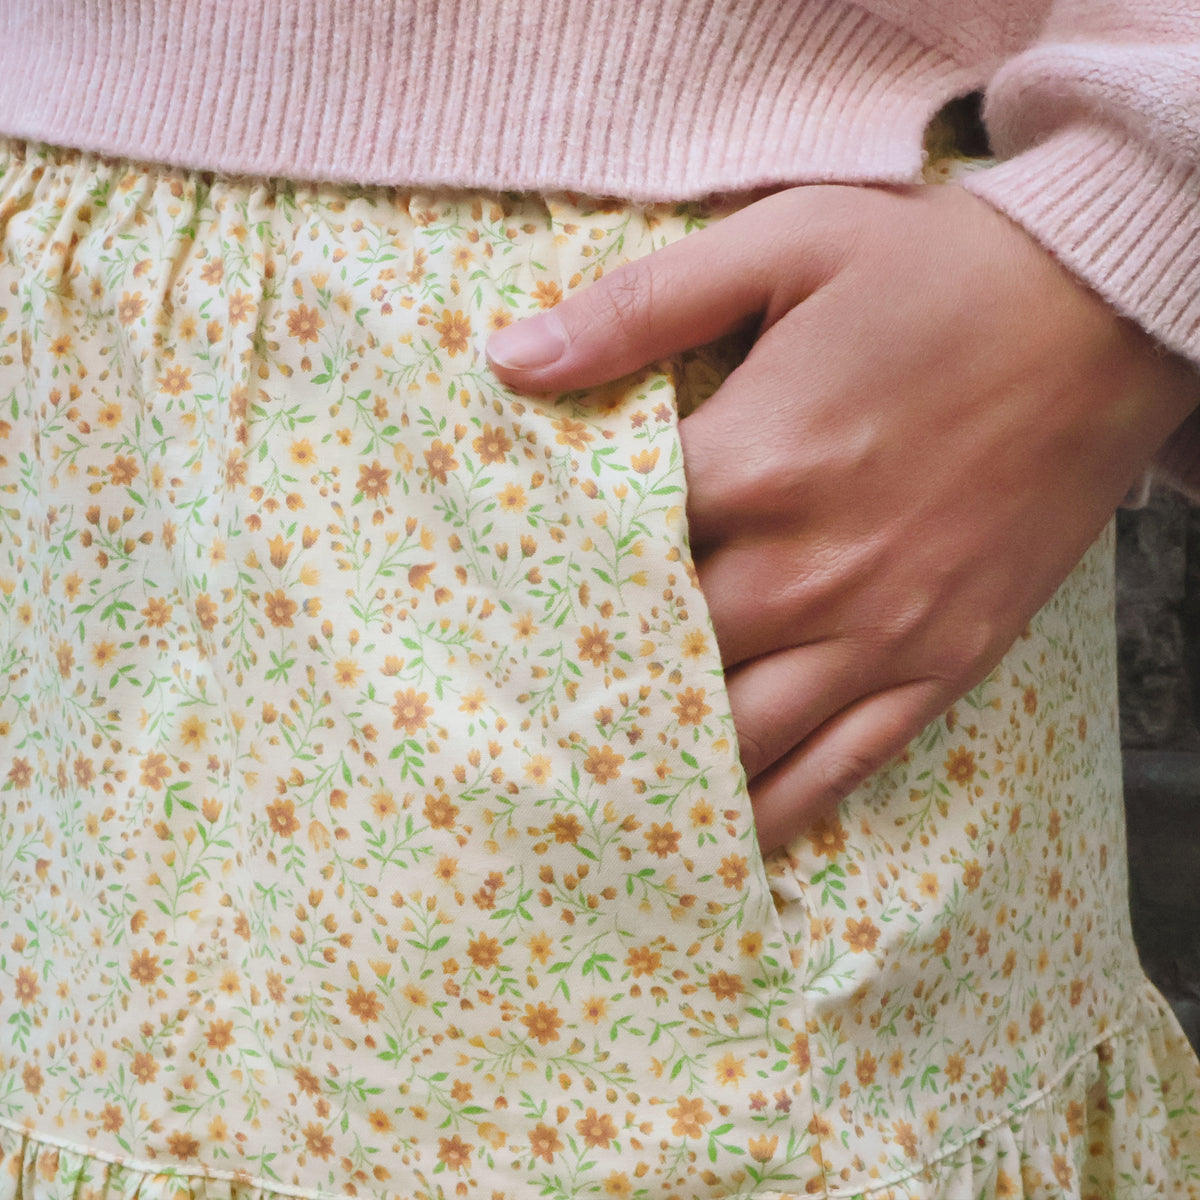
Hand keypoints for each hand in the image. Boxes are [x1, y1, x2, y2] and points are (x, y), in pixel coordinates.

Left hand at [487, 184, 1198, 852]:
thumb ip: (640, 308)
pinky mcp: (942, 662)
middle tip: (521, 730)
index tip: (494, 614)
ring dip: (669, 775)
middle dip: (591, 693)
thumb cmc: (938, 271)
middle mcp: (807, 566)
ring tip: (599, 808)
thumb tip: (509, 359)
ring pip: (743, 737)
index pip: (610, 550)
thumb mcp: (784, 243)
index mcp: (754, 461)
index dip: (545, 584)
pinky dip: (780, 810)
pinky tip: (730, 844)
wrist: (1108, 310)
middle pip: (664, 659)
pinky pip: (844, 765)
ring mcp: (880, 629)